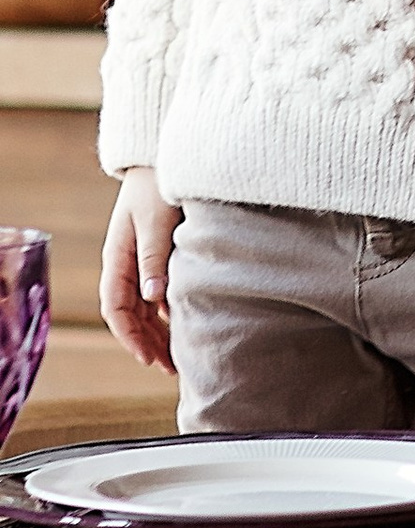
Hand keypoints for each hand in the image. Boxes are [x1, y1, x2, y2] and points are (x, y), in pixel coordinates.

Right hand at [101, 170, 180, 373]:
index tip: (148, 359)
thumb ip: (154, 257)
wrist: (161, 159)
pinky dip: (167, 314)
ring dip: (158, 333)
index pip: (116, 309)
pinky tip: (184, 327)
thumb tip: (151, 296)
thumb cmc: (157, 185)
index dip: (130, 337)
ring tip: (178, 358)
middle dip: (147, 344)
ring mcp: (140, 262)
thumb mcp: (155, 221)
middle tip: (170, 369)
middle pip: (131, 315)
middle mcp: (125, 265)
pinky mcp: (157, 256)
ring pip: (145, 308)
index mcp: (117, 259)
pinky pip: (156, 294)